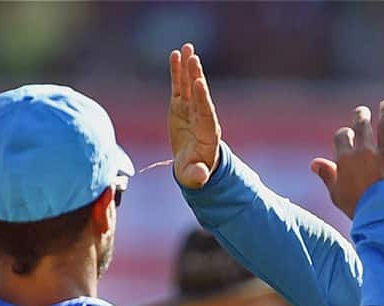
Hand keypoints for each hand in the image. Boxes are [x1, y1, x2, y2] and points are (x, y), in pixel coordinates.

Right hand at [169, 42, 220, 188]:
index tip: (200, 83)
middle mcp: (201, 118)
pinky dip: (178, 72)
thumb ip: (197, 175)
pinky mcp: (180, 107)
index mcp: (207, 134)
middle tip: (194, 58)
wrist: (193, 165)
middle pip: (199, 95)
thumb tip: (199, 175)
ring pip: (190, 86)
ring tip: (188, 48)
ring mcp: (191, 110)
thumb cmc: (195, 172)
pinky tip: (176, 54)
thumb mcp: (195, 177)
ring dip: (189, 68)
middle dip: (197, 77)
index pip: (205, 113)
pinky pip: (179, 86)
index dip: (202, 99)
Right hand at [310, 100, 383, 219]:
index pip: (342, 135)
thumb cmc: (358, 209)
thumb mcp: (337, 195)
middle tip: (362, 113)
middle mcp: (366, 151)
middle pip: (362, 124)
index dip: (344, 135)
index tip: (347, 138)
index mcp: (346, 158)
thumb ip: (327, 176)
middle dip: (361, 115)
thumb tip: (315, 163)